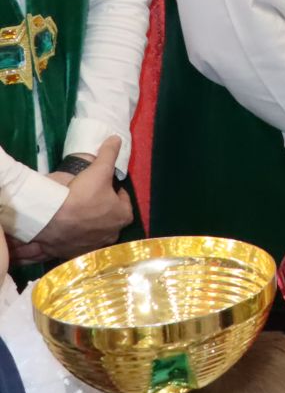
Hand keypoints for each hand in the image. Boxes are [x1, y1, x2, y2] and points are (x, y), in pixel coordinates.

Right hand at [14, 138, 130, 262]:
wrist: (52, 220)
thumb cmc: (81, 196)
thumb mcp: (98, 170)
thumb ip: (109, 155)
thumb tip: (117, 139)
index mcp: (123, 216)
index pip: (123, 201)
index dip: (115, 192)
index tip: (106, 185)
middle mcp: (112, 235)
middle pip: (109, 218)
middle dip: (102, 209)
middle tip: (90, 198)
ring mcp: (93, 246)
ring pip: (94, 233)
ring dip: (88, 225)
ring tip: (76, 212)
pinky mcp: (74, 254)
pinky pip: (75, 245)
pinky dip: (72, 239)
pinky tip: (65, 230)